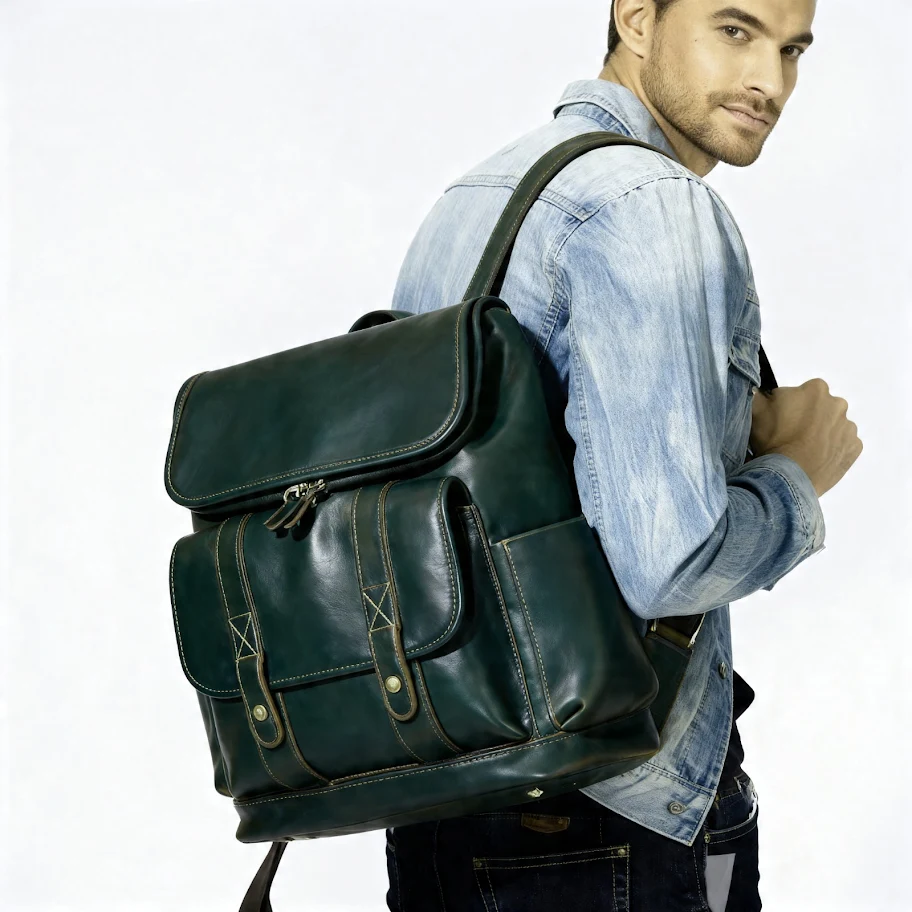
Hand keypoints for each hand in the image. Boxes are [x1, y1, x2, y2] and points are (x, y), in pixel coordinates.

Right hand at [748, 379, 862, 497]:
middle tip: (791, 435)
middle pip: (821, 408)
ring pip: (833, 426)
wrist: (789, 477)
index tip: (781, 419)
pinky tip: (816, 458)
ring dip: (821, 433)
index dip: (789, 406)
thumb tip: (760, 393)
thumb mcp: (755, 410)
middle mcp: (838, 404)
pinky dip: (832, 449)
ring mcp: (849, 427)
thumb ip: (759, 395)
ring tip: (804, 449)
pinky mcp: (855, 448)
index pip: (801, 392)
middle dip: (809, 417)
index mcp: (816, 389)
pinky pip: (843, 445)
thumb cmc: (773, 440)